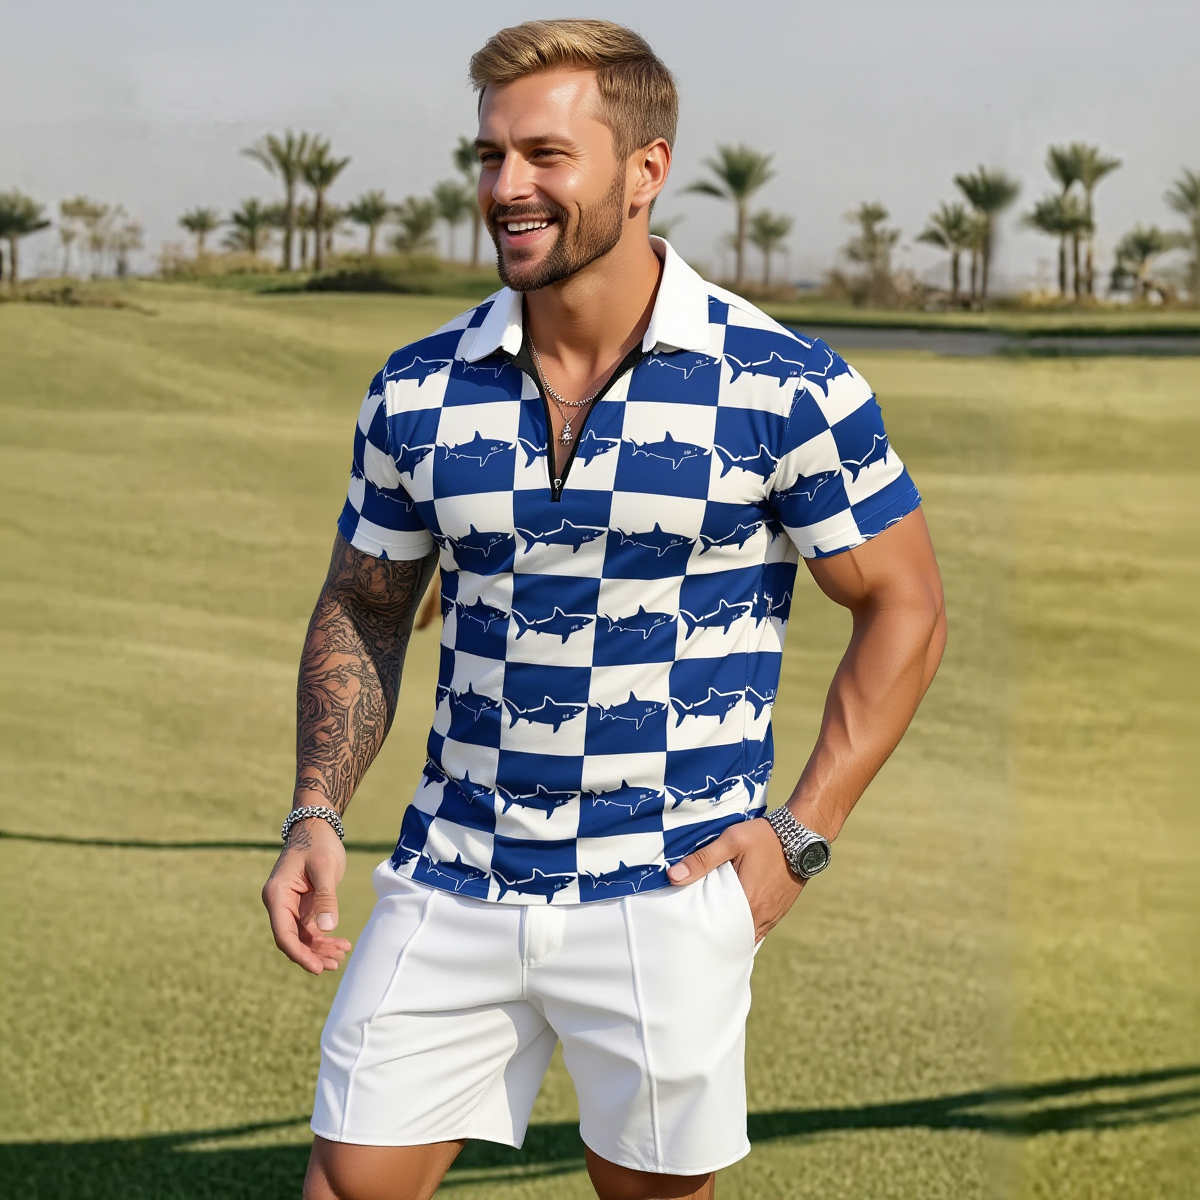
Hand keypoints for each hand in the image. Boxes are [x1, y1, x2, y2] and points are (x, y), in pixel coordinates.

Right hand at [262, 817, 351, 974]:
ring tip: (341, 955)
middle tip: (335, 965)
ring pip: (302, 937)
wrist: (318, 827)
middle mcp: (279, 903)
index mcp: (277, 895)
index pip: (283, 933)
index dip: (299, 953)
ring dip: (320, 948)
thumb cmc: (319, 843)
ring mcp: (290, 906)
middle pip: (292, 939)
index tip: (316, 967)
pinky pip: (310, 928)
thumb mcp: (325, 868)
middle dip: (312, 954)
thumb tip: (327, 927)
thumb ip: (326, 897)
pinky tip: (341, 944)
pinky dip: (324, 937)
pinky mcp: (302, 905)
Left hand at [667, 816, 803, 942]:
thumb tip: (673, 876)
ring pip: (748, 936)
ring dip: (732, 934)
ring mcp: (773, 915)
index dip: (705, 937)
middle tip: (696, 937)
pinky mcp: (779, 910)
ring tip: (712, 932)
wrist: (802, 834)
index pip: (721, 933)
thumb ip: (702, 859)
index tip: (689, 936)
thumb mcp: (731, 841)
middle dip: (717, 939)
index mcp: (748, 902)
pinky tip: (733, 922)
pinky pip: (759, 928)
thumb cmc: (765, 836)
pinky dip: (745, 928)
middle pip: (734, 938)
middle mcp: (762, 915)